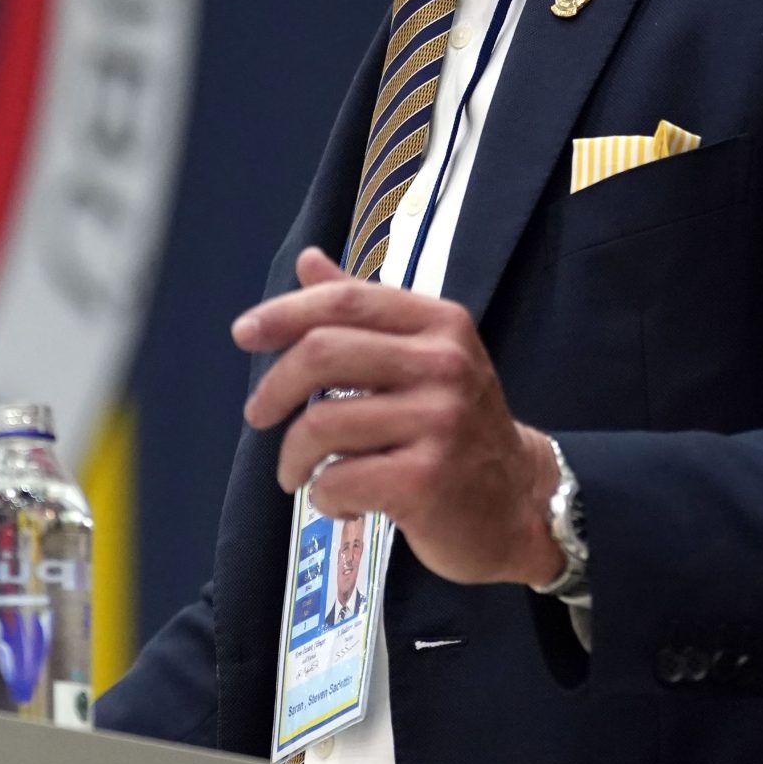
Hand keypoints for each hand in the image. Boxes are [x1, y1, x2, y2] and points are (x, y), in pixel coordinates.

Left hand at [234, 248, 561, 588]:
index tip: (244, 333)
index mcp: (440, 324)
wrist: (518, 501)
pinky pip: (339, 480)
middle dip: (275, 387)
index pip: (347, 301)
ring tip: (300, 473)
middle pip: (324, 352)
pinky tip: (341, 501)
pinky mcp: (427, 480)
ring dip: (294, 457)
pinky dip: (323, 496)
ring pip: (322, 424)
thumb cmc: (456, 426)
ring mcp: (439, 422)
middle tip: (257, 415)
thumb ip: (365, 312)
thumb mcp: (423, 356)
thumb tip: (308, 261)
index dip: (286, 312)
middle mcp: (444, 364)